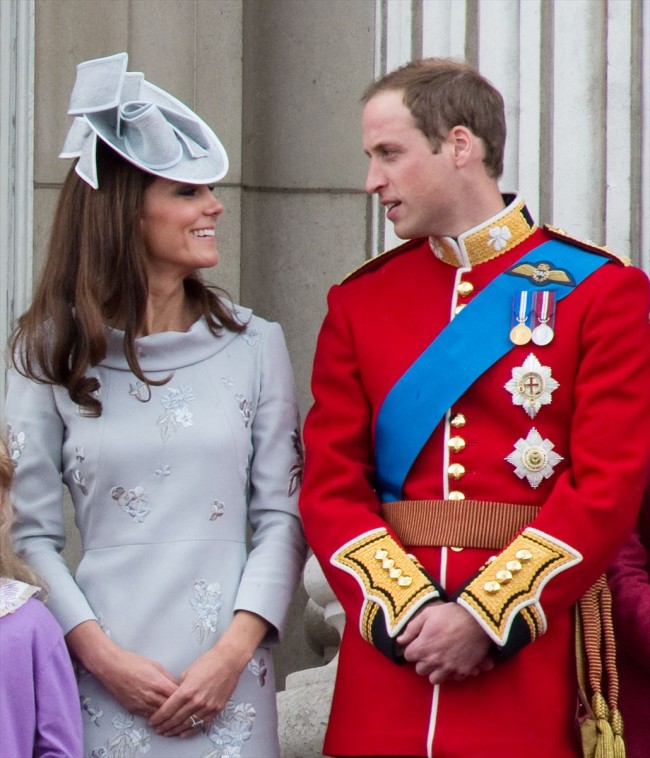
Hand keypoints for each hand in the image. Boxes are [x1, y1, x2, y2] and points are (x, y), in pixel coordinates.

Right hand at [66, 621, 178, 717]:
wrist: (112, 668)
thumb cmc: (133, 663)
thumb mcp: (156, 665)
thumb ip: (168, 677)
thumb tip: (177, 686)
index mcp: (158, 683)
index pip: (177, 696)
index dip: (185, 697)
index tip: (189, 697)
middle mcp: (151, 696)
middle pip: (170, 708)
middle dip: (178, 708)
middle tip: (185, 708)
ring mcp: (141, 704)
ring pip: (159, 715)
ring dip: (167, 715)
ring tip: (175, 715)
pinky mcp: (133, 709)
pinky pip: (148, 716)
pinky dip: (156, 716)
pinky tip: (161, 716)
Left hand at [148, 610, 270, 737]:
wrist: (228, 661)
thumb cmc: (209, 662)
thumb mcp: (187, 672)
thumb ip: (179, 688)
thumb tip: (172, 698)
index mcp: (187, 690)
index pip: (167, 710)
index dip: (158, 718)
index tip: (152, 721)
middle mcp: (196, 701)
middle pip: (175, 719)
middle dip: (164, 726)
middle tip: (157, 729)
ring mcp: (207, 707)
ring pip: (187, 724)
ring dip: (175, 730)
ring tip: (167, 732)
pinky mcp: (216, 709)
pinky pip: (201, 724)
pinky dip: (190, 730)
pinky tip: (183, 733)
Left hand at [397, 602, 493, 684]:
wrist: (477, 619)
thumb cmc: (451, 614)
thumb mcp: (427, 614)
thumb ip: (411, 629)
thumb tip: (399, 640)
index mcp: (423, 647)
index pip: (409, 656)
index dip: (413, 648)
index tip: (420, 642)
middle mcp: (434, 661)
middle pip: (420, 670)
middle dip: (423, 660)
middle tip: (430, 650)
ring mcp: (449, 668)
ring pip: (434, 679)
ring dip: (435, 670)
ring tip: (441, 659)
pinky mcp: (463, 670)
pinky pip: (453, 678)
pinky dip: (452, 673)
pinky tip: (454, 661)